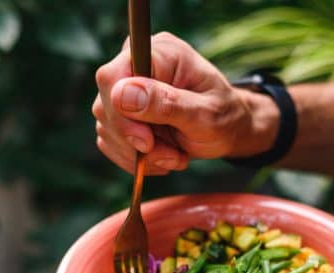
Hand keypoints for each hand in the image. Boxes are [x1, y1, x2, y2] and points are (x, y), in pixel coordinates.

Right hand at [92, 32, 276, 174]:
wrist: (229, 130)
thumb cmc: (225, 116)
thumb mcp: (206, 114)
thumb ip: (167, 103)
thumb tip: (123, 94)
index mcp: (159, 53)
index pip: (112, 76)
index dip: (121, 113)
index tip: (147, 143)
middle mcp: (136, 65)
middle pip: (105, 106)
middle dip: (136, 142)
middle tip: (173, 156)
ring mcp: (126, 90)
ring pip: (106, 127)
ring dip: (139, 155)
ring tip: (175, 156)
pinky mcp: (121, 114)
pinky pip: (109, 142)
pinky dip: (134, 159)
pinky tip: (162, 158)